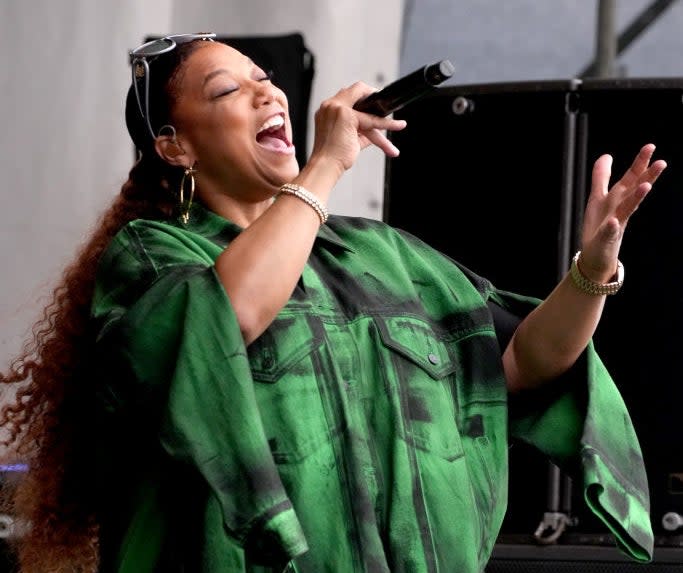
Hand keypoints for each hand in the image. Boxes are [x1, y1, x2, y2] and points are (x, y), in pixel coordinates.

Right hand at [310, 81, 406, 173]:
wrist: (325, 167)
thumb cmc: (332, 157)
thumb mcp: (348, 139)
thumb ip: (361, 131)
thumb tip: (377, 130)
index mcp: (327, 110)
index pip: (347, 96)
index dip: (364, 98)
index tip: (374, 104)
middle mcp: (330, 106)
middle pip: (356, 89)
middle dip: (373, 94)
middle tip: (385, 105)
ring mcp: (336, 108)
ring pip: (367, 106)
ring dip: (382, 116)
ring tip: (398, 124)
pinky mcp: (347, 116)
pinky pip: (371, 119)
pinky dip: (386, 123)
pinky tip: (397, 125)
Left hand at [579, 143, 666, 281]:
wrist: (596, 255)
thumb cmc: (599, 225)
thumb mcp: (598, 197)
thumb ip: (602, 177)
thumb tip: (607, 155)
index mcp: (617, 198)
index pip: (631, 178)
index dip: (639, 163)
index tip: (651, 146)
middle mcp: (619, 209)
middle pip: (634, 191)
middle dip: (646, 176)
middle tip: (662, 162)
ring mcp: (615, 225)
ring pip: (627, 209)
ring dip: (636, 198)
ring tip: (645, 186)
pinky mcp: (605, 240)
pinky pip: (609, 233)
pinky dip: (611, 227)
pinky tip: (613, 222)